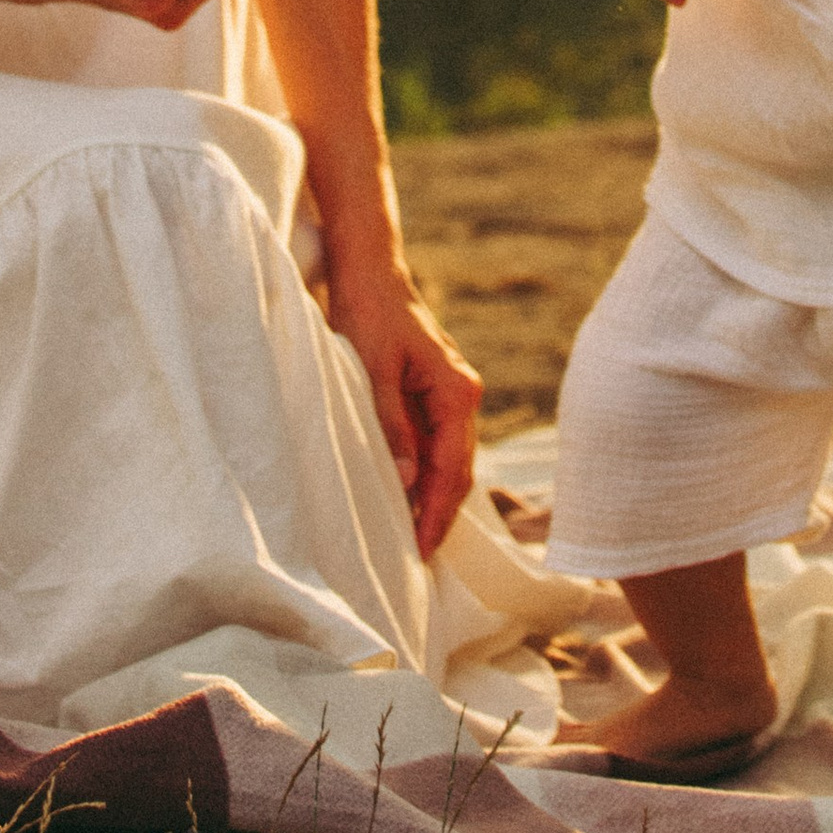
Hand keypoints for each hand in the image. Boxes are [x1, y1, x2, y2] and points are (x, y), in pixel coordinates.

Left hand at [324, 247, 483, 555]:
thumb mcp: (373, 372)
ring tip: (411, 540)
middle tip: (417, 560)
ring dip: (432, 498)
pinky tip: (407, 497)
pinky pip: (436, 445)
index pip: (452, 469)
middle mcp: (464, 396)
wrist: (369, 272)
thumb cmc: (370, 314)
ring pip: (449, 460)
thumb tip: (407, 481)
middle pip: (457, 470)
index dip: (436, 513)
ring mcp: (451, 395)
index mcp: (457, 392)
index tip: (420, 552)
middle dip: (439, 515)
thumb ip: (392, 426)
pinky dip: (425, 475)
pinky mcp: (433, 394)